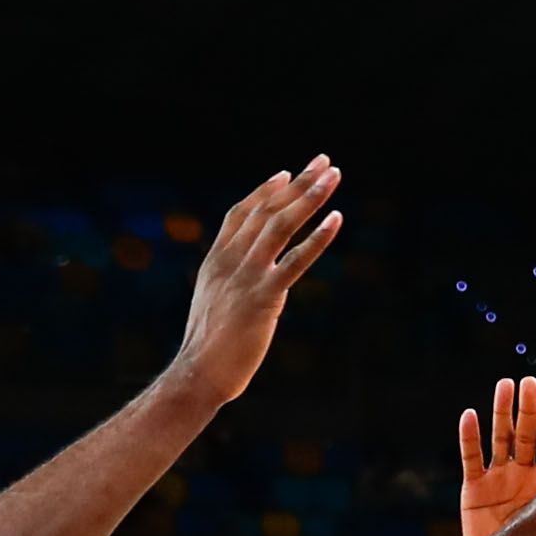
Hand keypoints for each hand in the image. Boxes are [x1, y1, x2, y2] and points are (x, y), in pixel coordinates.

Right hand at [174, 159, 345, 403]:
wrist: (199, 373)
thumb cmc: (209, 346)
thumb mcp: (214, 302)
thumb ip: (230, 282)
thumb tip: (247, 277)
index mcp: (216, 260)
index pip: (241, 213)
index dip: (265, 192)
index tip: (286, 174)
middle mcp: (230, 260)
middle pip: (267, 211)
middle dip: (298, 184)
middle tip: (323, 162)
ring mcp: (246, 276)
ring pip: (281, 225)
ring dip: (310, 197)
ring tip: (333, 176)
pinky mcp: (264, 297)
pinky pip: (295, 261)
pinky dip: (318, 237)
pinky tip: (336, 219)